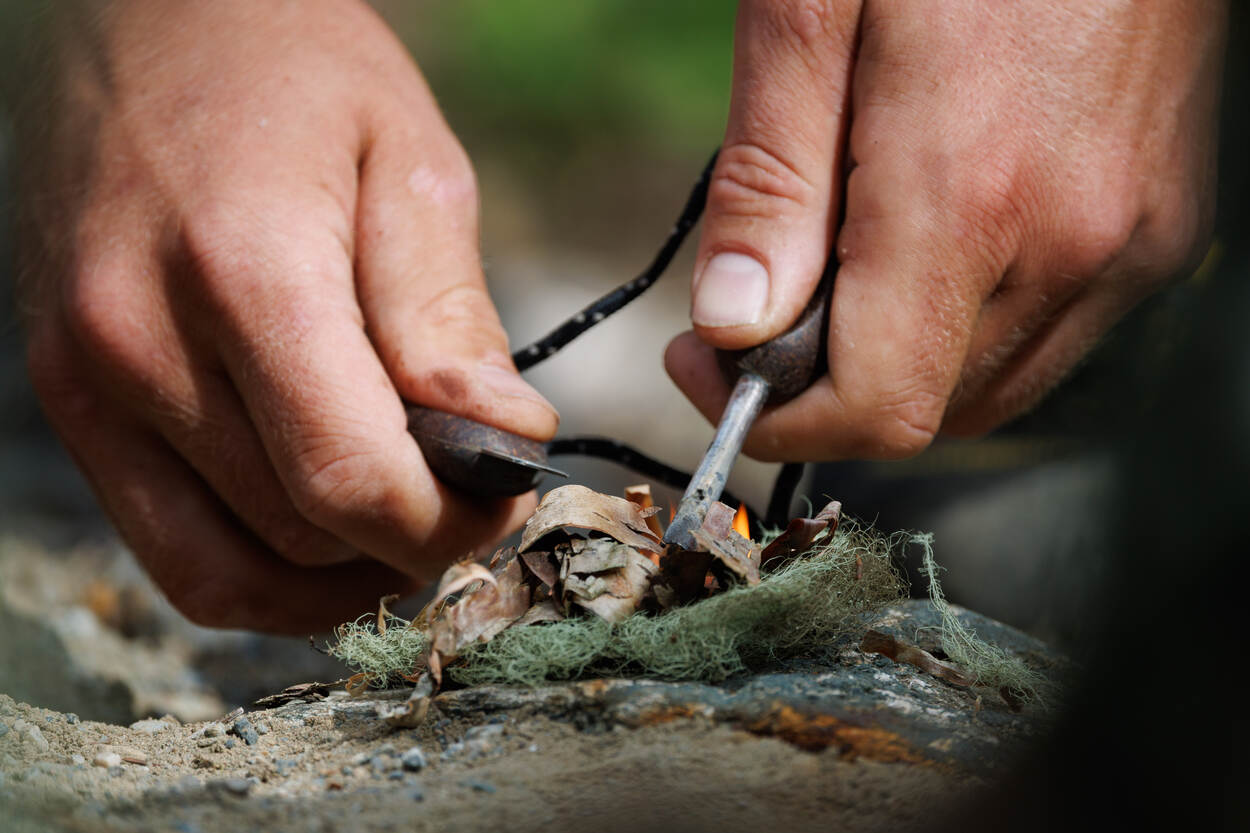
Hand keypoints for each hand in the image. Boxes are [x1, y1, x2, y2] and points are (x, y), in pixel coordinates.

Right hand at [14, 0, 557, 631]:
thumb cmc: (287, 65)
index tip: (507, 499)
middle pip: (303, 531)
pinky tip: (328, 532)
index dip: (452, 525)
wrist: (132, 15)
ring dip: (340, 572)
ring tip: (407, 520)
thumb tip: (502, 444)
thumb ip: (448, 316)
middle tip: (472, 496)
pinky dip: (262, 570)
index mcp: (244, 271)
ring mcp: (86, 384)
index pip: (354, 481)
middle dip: (413, 541)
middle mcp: (139, 344)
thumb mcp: (408, 161)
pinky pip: (173, 552)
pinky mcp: (69, 402)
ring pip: (233, 571)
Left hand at [666, 0, 1224, 459]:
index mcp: (970, 191)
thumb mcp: (812, 9)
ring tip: (847, 256)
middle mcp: (1071, 240)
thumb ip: (772, 178)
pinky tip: (933, 239)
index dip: (777, 418)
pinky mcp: (1162, 227)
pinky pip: (1047, 334)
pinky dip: (969, 322)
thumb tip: (734, 324)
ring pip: (988, 384)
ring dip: (898, 358)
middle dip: (823, 384)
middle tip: (761, 303)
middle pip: (925, 408)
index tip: (712, 367)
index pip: (875, 406)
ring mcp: (1132, 241)